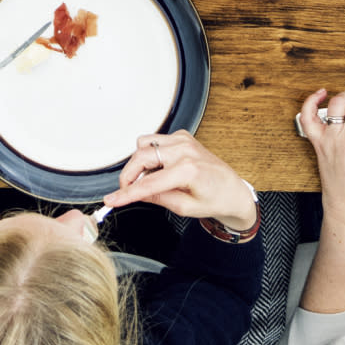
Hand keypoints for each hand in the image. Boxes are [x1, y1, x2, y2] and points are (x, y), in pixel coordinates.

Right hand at [103, 129, 256, 229]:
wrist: (232, 190)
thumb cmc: (215, 199)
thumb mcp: (184, 208)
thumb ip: (157, 198)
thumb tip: (135, 194)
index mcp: (188, 170)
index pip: (149, 183)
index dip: (127, 193)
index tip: (112, 199)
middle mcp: (184, 149)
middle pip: (141, 155)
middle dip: (129, 175)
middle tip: (127, 191)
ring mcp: (183, 139)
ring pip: (144, 144)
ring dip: (139, 163)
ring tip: (147, 180)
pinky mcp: (181, 136)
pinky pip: (154, 141)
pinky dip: (150, 155)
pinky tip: (159, 169)